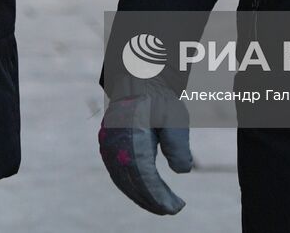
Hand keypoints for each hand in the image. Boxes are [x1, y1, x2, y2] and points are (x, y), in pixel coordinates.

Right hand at [98, 83, 192, 215]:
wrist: (136, 80)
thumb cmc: (158, 99)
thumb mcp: (174, 117)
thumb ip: (177, 144)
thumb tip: (182, 170)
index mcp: (132, 135)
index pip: (144, 175)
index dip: (159, 196)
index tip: (176, 207)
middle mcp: (115, 142)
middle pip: (132, 182)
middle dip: (152, 201)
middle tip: (172, 209)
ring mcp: (108, 145)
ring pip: (123, 180)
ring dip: (141, 196)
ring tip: (161, 205)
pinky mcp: (107, 147)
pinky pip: (118, 173)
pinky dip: (132, 187)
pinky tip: (146, 193)